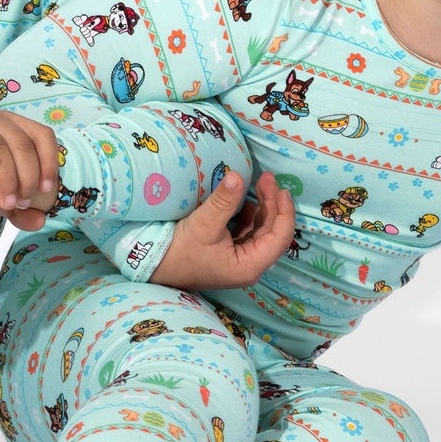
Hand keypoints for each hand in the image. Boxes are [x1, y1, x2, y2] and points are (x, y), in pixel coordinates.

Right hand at [150, 170, 296, 289]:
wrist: (156, 265)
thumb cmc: (181, 250)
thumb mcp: (204, 224)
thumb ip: (224, 201)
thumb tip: (238, 176)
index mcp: (250, 265)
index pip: (279, 238)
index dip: (284, 212)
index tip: (282, 189)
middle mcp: (249, 265)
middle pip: (271, 232)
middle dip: (271, 204)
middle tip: (266, 178)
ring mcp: (240, 259)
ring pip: (260, 230)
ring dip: (261, 208)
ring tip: (258, 184)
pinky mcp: (229, 252)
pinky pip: (247, 231)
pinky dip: (249, 214)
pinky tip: (244, 199)